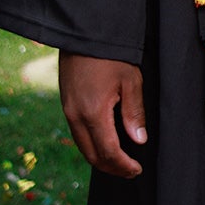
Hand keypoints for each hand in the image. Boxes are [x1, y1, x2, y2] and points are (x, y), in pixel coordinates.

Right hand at [58, 52, 147, 177]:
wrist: (84, 34)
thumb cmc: (111, 55)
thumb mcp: (131, 81)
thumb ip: (134, 113)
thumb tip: (138, 141)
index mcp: (93, 113)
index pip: (108, 151)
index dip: (123, 165)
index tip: (137, 169)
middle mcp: (76, 116)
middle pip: (92, 155)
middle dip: (112, 167)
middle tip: (130, 171)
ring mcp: (68, 112)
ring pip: (83, 147)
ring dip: (101, 158)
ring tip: (121, 161)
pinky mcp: (66, 105)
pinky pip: (78, 134)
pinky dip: (92, 145)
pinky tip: (106, 143)